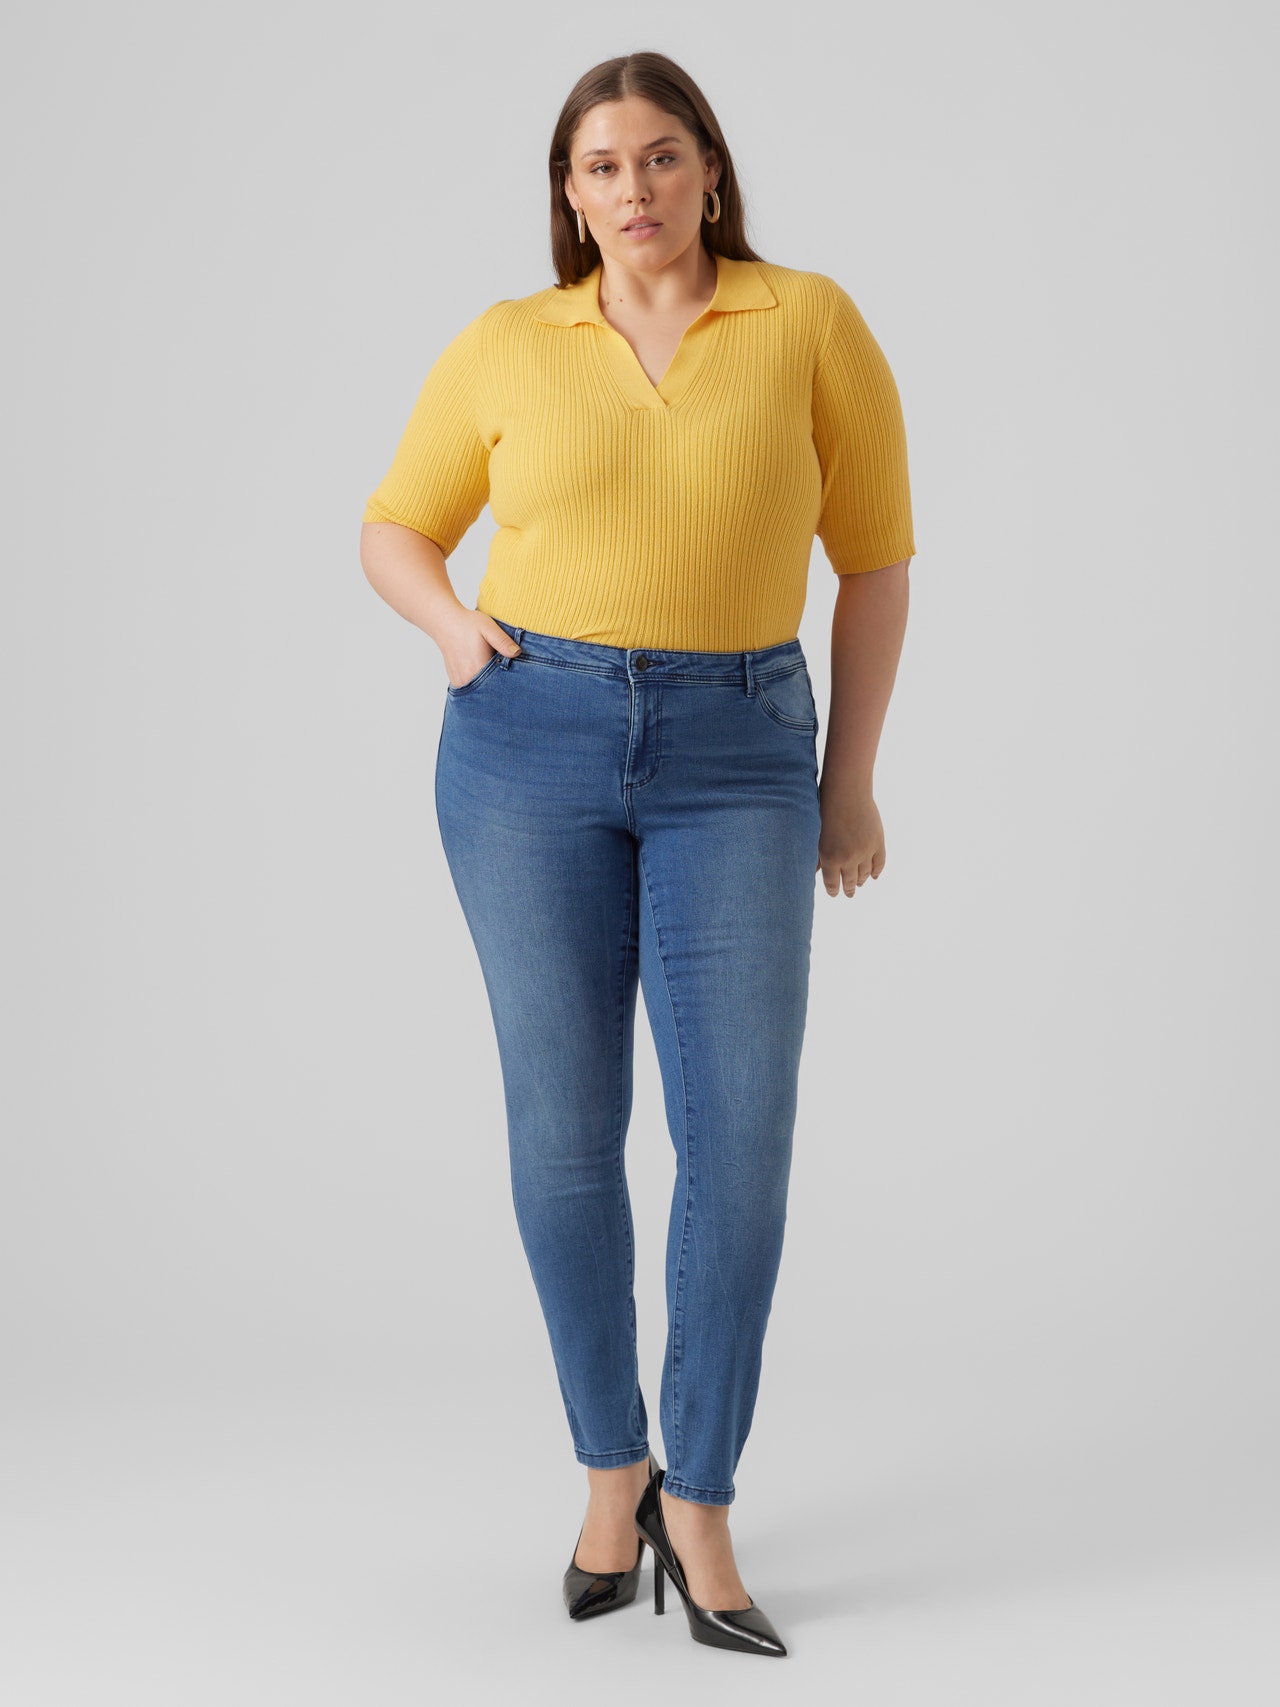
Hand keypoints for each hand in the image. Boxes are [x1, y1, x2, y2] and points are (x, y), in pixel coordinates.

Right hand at [438, 607, 520, 687]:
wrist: (445, 623)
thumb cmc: (467, 623)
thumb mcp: (488, 628)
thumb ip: (503, 641)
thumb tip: (517, 653)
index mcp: (478, 668)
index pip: (501, 683)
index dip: (509, 679)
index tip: (513, 671)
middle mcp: (467, 679)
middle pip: (491, 688)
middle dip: (499, 682)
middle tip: (501, 666)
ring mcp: (460, 682)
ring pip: (481, 690)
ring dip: (488, 683)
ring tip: (487, 665)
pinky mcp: (456, 682)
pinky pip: (472, 688)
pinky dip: (479, 683)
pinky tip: (480, 670)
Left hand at [817, 780, 884, 897]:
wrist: (847, 791)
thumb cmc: (825, 810)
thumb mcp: (815, 836)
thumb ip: (816, 857)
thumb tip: (813, 873)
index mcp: (830, 858)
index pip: (832, 884)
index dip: (834, 891)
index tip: (834, 893)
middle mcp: (848, 858)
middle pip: (850, 881)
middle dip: (848, 889)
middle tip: (849, 894)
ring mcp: (865, 851)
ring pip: (865, 874)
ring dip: (861, 881)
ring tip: (859, 883)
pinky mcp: (878, 843)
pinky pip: (879, 863)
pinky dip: (876, 872)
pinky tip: (873, 876)